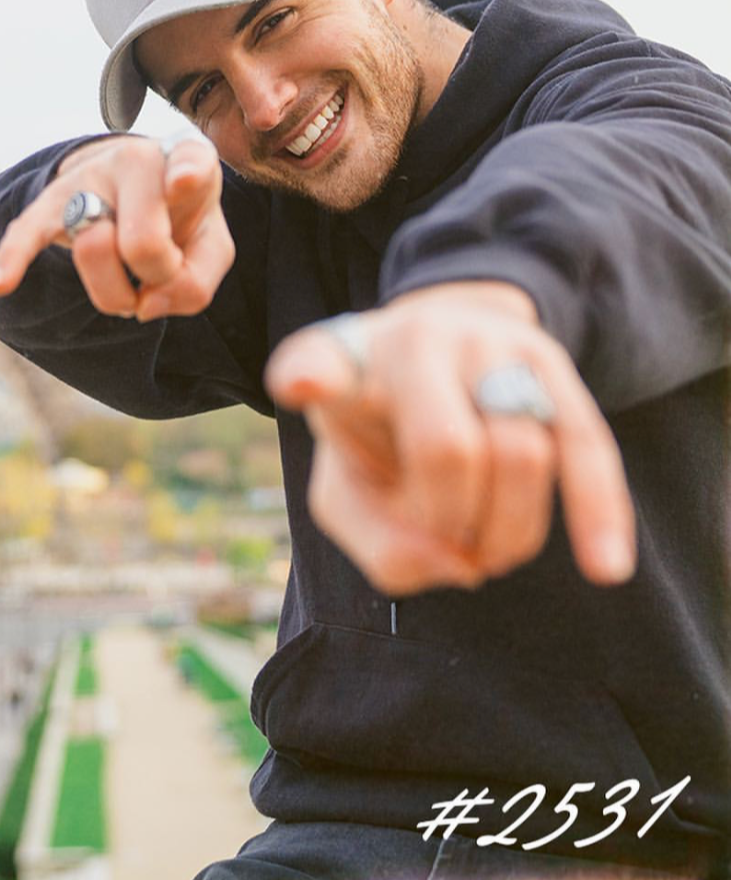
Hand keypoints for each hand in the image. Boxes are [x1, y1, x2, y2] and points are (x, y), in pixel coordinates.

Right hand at [0, 134, 235, 323]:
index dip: (186, 177)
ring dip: (117, 292)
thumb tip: (144, 304)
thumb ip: (197, 283)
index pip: (191, 163)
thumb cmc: (182, 219)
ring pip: (95, 252)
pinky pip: (28, 231)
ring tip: (128, 273)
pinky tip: (0, 283)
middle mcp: (137, 159)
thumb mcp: (211, 247)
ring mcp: (90, 179)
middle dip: (157, 278)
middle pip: (144, 246)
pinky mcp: (52, 202)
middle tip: (162, 265)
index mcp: (188, 161)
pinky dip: (13, 257)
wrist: (134, 184)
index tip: (182, 181)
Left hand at [264, 282, 636, 594]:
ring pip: (522, 455)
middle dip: (451, 524)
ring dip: (507, 534)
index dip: (310, 375)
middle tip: (443, 541)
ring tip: (483, 547)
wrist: (438, 354)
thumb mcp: (349, 491)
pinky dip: (598, 511)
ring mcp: (486, 341)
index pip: (318, 363)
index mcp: (343, 363)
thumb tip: (457, 563)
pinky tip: (604, 567)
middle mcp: (413, 337)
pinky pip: (585, 445)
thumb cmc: (381, 436)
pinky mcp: (549, 362)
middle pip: (449, 452)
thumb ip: (381, 545)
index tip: (300, 386)